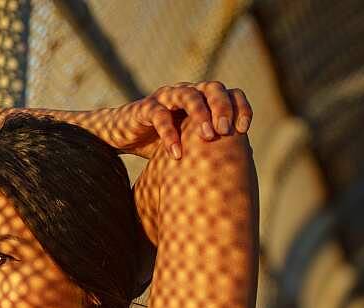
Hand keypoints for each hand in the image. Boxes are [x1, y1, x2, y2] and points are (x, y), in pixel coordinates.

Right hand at [105, 81, 252, 159]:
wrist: (120, 136)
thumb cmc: (157, 142)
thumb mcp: (187, 142)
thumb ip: (207, 145)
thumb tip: (238, 164)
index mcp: (201, 98)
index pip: (230, 93)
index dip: (240, 107)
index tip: (243, 129)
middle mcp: (186, 92)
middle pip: (213, 88)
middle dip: (222, 108)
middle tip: (225, 131)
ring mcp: (165, 98)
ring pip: (189, 96)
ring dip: (201, 114)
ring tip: (207, 136)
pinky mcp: (145, 108)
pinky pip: (160, 116)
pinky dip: (169, 134)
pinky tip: (176, 153)